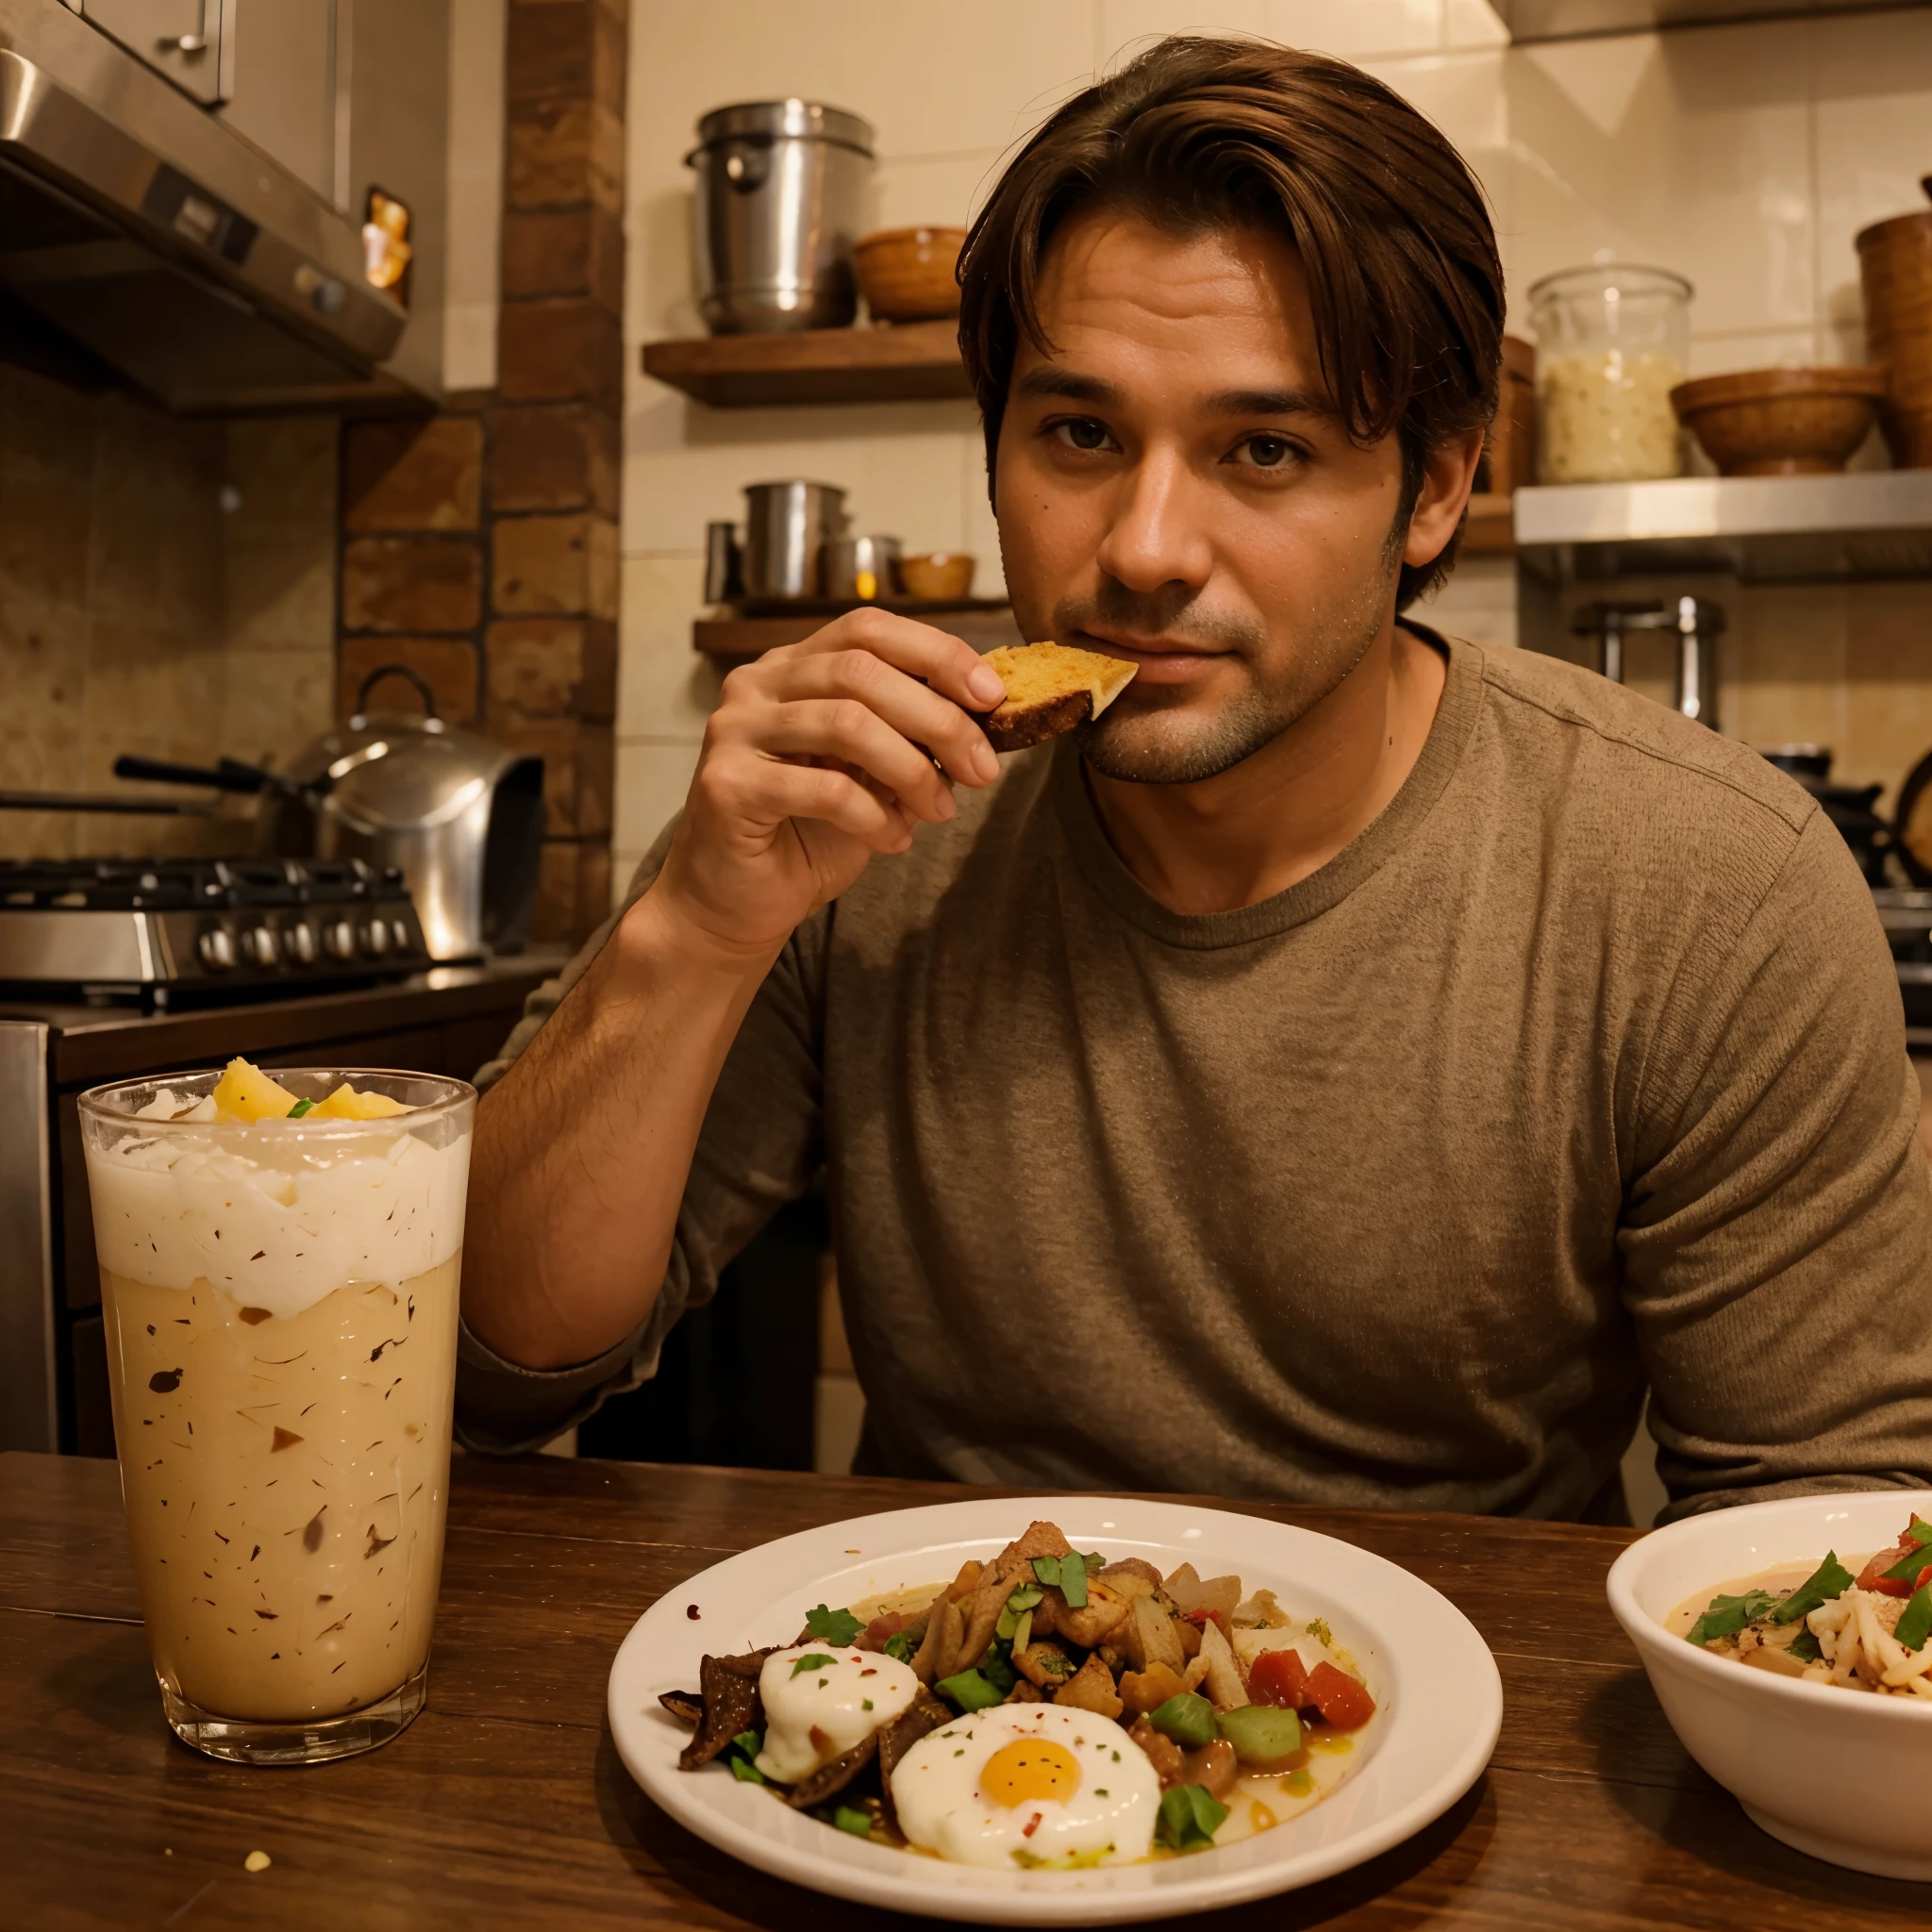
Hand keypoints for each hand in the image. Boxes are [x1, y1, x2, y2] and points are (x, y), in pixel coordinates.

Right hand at [643, 609, 1007, 962]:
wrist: (735, 906)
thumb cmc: (807, 836)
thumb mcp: (872, 775)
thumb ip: (909, 736)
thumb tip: (984, 714)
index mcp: (792, 668)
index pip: (868, 630)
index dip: (937, 653)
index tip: (992, 696)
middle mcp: (756, 685)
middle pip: (861, 671)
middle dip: (938, 719)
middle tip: (982, 769)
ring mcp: (734, 731)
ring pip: (846, 723)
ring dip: (911, 770)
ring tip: (940, 811)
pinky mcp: (726, 785)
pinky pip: (823, 788)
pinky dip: (874, 816)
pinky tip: (893, 841)